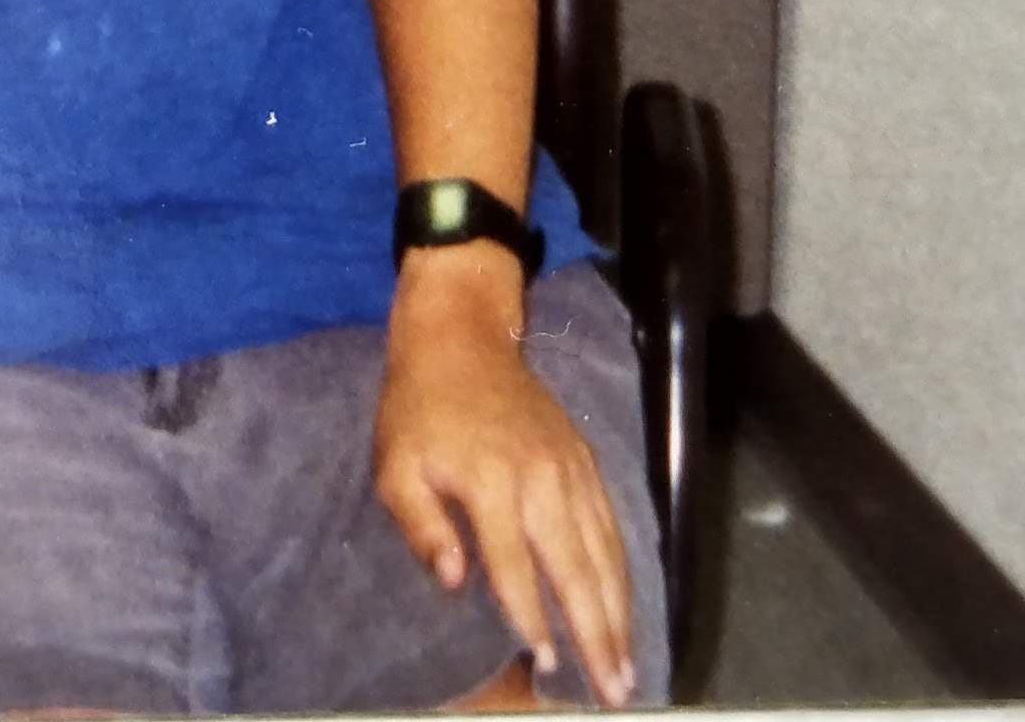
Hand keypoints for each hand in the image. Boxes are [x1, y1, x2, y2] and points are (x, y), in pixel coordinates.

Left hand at [374, 254, 637, 707]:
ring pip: (604, 551)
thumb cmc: (419, 410)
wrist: (461, 338)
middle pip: (575, 566)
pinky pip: (611, 525)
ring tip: (629, 668)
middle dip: (597, 634)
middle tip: (616, 691)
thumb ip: (422, 526)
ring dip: (619, 613)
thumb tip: (453, 581)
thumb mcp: (395, 466)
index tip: (548, 666)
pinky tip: (628, 609)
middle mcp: (540, 476)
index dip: (531, 618)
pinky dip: (623, 571)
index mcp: (490, 480)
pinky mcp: (585, 461)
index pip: (514, 564)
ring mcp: (569, 468)